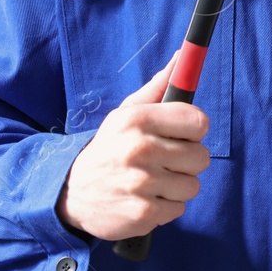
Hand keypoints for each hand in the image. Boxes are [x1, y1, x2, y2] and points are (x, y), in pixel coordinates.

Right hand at [56, 49, 211, 240]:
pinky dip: (166, 207)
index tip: (182, 135)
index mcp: (139, 120)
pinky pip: (178, 209)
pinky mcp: (142, 213)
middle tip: (165, 161)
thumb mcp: (126, 113)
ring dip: (177, 186)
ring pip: (192, 186)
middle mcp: (140, 149)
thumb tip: (182, 57)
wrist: (70, 191)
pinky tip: (146, 198)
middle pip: (201, 157)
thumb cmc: (109, 147)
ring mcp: (141, 183)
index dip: (194, 130)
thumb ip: (158, 87)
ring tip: (153, 181)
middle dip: (187, 161)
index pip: (198, 122)